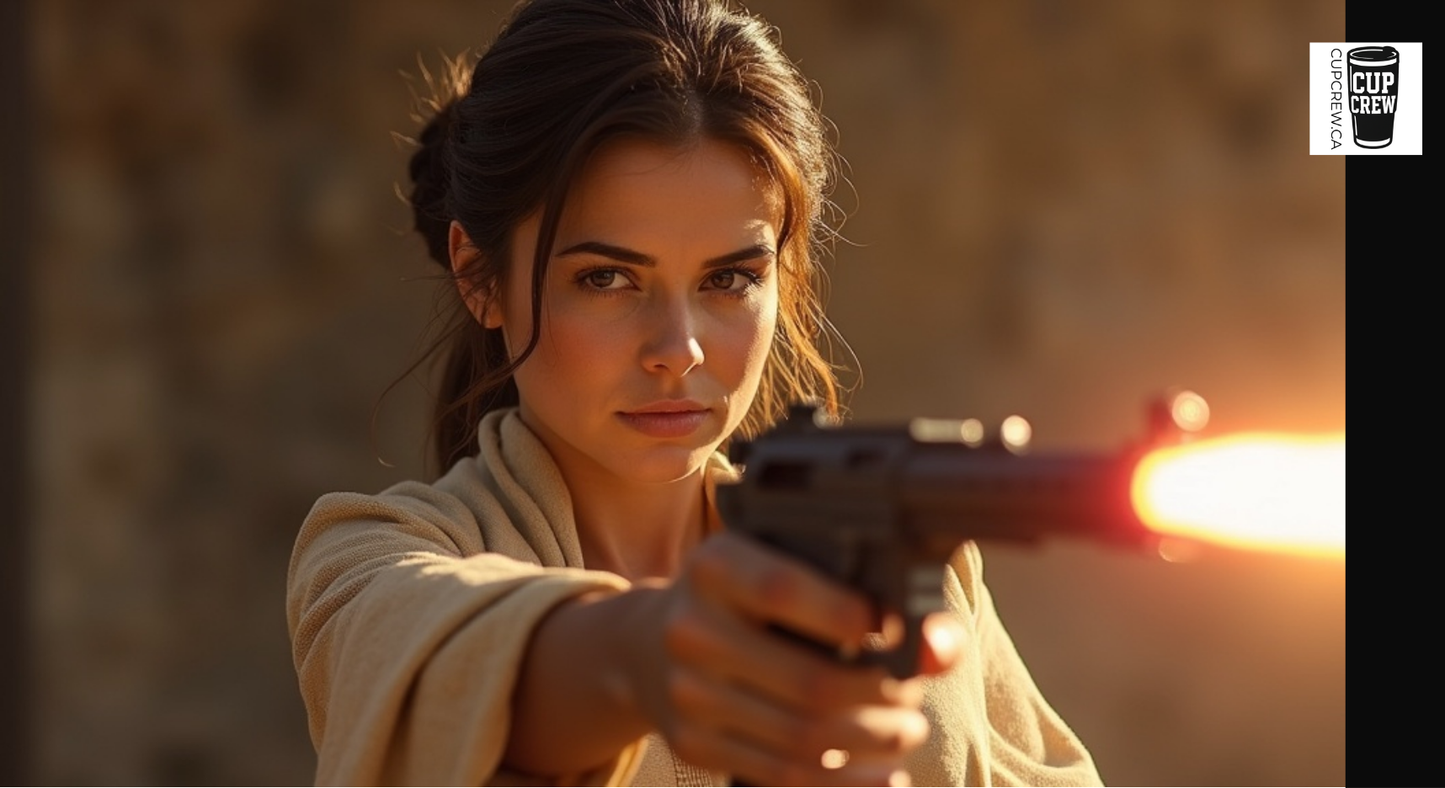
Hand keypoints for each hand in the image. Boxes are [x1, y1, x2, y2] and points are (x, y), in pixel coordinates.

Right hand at [624, 532, 962, 785]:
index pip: (784, 588)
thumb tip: (942, 648)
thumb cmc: (744, 598)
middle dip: (883, 698)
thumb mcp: (787, 570)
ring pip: (803, 738)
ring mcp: (687, 692)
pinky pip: (782, 776)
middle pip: (810, 682)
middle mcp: (692, 628)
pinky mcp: (692, 743)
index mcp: (716, 566)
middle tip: (912, 696)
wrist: (646, 643)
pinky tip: (881, 773)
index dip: (850, 614)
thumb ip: (871, 593)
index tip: (894, 629)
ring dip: (873, 743)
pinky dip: (845, 783)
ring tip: (904, 731)